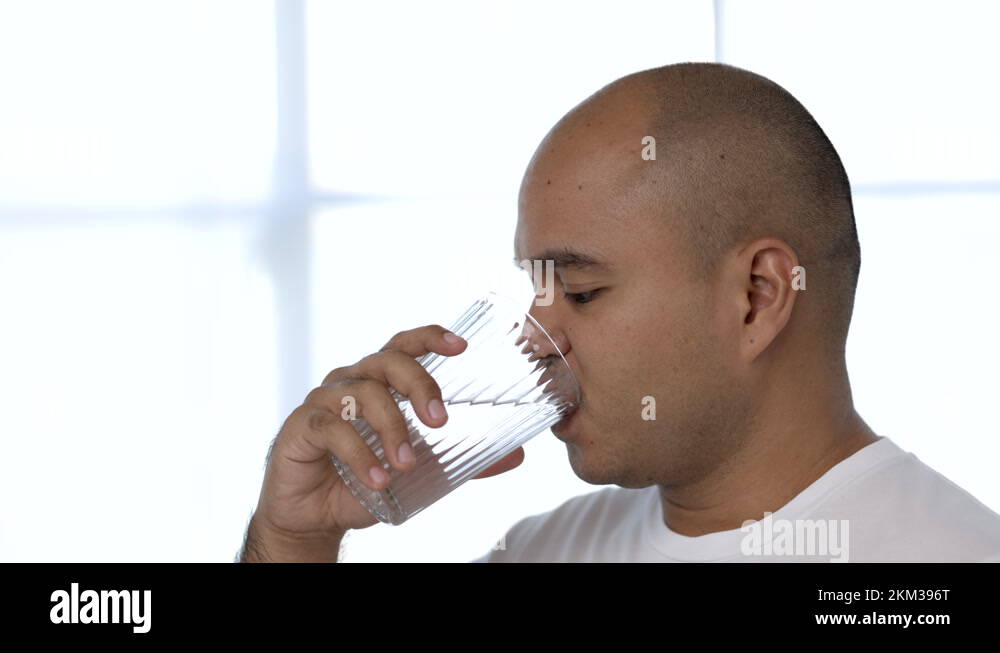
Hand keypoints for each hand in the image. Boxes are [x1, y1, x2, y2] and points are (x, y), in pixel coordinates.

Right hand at [250, 324, 525, 543]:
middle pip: (386, 361)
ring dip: (392, 428)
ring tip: (406, 465)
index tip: (461, 346)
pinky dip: (360, 455)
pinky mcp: (302, 427)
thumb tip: (516, 457)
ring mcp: (324, 400)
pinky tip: (378, 479)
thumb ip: (463, 460)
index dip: (430, 337)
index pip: (404, 344)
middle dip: (419, 384)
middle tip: (440, 421)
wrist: (315, 515)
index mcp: (379, 381)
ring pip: (363, 393)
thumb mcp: (420, 470)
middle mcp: (351, 381)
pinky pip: (333, 429)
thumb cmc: (366, 478)